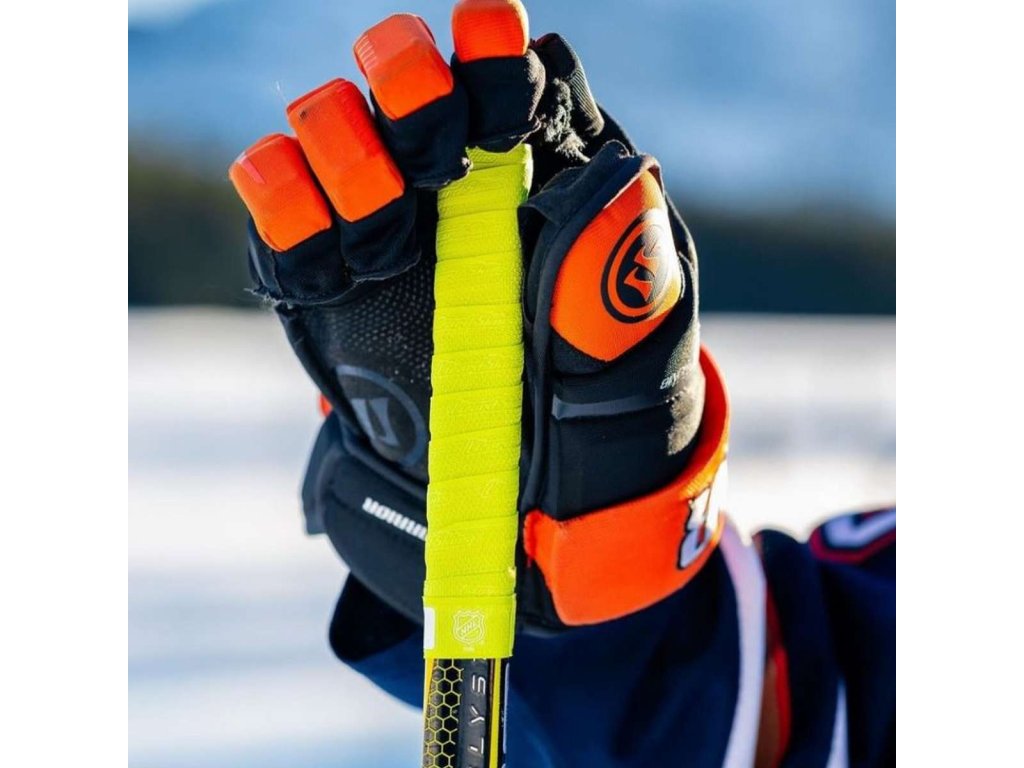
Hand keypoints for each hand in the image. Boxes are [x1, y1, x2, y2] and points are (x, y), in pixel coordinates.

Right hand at [229, 1, 724, 632]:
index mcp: (548, 182)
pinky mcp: (325, 279)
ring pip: (329, 126)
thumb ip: (626, 284)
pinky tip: (331, 257)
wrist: (535, 521)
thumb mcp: (640, 371)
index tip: (497, 92)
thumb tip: (612, 178)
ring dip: (345, 153)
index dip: (492, 58)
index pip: (510, 73)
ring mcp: (387, 227)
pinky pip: (277, 209)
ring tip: (385, 232)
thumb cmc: (608, 433)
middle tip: (434, 154)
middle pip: (403, 75)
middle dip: (407, 87)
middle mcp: (458, 186)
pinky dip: (284, 208)